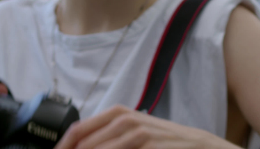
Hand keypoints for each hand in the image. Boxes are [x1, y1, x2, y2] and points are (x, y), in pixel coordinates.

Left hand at [55, 105, 236, 148]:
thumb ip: (108, 136)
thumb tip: (79, 145)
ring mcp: (136, 134)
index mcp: (116, 113)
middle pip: (84, 145)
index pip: (77, 131)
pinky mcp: (148, 146)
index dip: (63, 148)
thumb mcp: (134, 131)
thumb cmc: (162, 140)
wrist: (196, 144)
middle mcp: (124, 120)